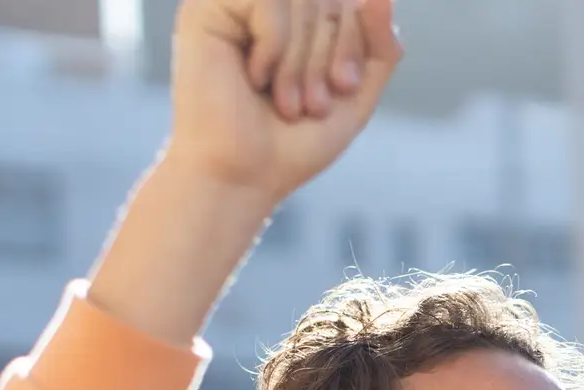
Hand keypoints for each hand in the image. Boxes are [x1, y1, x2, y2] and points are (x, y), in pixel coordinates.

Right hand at [165, 0, 402, 206]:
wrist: (242, 178)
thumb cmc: (292, 143)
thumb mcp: (355, 94)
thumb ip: (377, 44)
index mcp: (296, 18)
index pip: (347, 0)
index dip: (355, 40)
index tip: (345, 86)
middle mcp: (264, 4)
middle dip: (329, 53)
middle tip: (312, 103)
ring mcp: (234, 3)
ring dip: (302, 58)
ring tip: (287, 100)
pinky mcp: (206, 8)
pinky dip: (275, 44)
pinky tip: (255, 77)